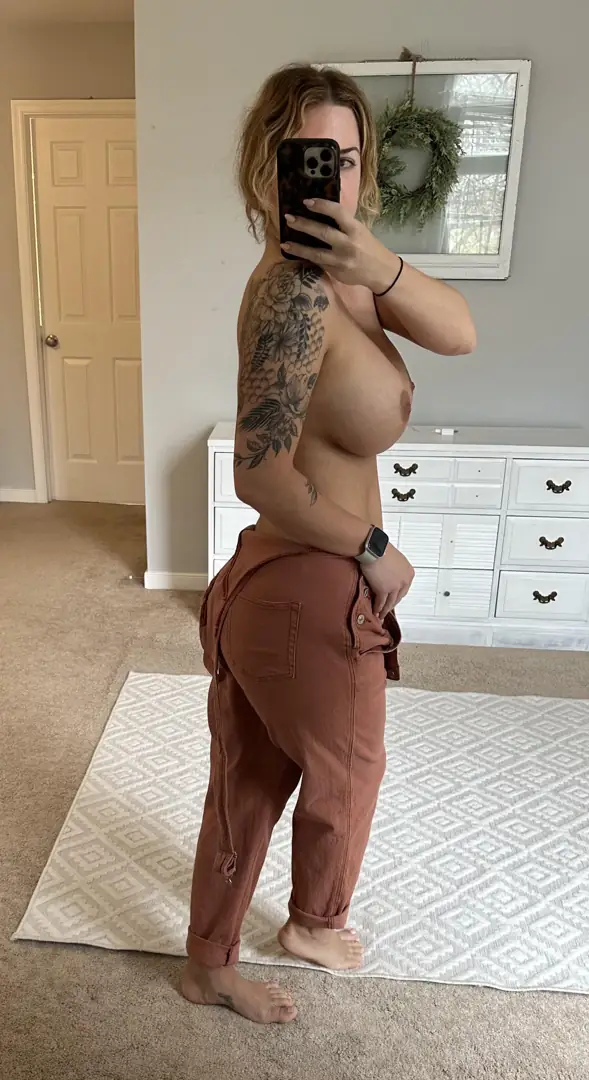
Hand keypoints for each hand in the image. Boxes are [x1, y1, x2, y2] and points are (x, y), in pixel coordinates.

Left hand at [282, 198, 399, 293]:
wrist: (381, 271)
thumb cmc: (368, 247)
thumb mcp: (359, 230)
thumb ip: (343, 224)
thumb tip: (320, 212)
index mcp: (355, 229)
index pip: (337, 212)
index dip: (321, 206)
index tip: (306, 201)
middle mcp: (348, 244)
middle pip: (323, 232)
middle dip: (304, 225)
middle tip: (288, 218)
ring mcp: (341, 260)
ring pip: (316, 253)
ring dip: (298, 248)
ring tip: (285, 243)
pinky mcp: (337, 272)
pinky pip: (319, 263)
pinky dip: (307, 258)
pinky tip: (296, 253)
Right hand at [362, 545, 413, 618]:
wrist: (373, 548)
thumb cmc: (380, 549)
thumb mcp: (394, 559)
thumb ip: (394, 570)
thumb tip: (388, 575)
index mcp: (409, 573)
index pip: (404, 589)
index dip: (397, 596)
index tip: (393, 600)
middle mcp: (404, 581)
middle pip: (398, 597)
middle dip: (392, 604)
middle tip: (386, 609)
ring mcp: (395, 587)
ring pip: (390, 602)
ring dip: (384, 610)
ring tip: (380, 614)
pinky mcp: (384, 590)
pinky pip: (381, 603)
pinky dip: (378, 608)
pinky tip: (375, 611)